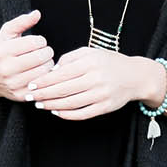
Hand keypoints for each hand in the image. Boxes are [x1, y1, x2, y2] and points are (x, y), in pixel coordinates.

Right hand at [0, 10, 53, 101]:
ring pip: (44, 72)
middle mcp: (7, 69)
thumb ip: (22, 22)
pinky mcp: (20, 96)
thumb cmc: (1, 52)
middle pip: (41, 58)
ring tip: (42, 63)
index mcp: (3, 51)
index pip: (35, 43)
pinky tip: (40, 74)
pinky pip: (42, 86)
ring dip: (48, 65)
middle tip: (44, 53)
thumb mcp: (7, 33)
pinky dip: (45, 79)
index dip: (41, 41)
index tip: (38, 43)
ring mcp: (13, 84)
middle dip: (47, 53)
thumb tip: (37, 13)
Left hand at [28, 47, 161, 120]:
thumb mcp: (90, 52)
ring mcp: (101, 95)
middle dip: (43, 94)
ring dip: (52, 105)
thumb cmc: (109, 62)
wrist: (136, 76)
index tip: (31, 85)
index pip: (60, 74)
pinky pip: (82, 113)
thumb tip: (51, 70)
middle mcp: (95, 79)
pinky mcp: (105, 107)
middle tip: (30, 97)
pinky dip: (67, 114)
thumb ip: (70, 58)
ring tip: (40, 105)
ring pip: (70, 103)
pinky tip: (57, 112)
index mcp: (90, 63)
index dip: (43, 81)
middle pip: (63, 90)